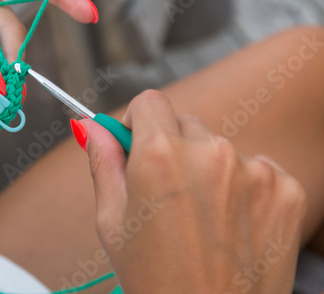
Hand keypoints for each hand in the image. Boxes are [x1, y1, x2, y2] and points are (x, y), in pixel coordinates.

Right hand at [81, 90, 306, 293]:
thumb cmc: (153, 278)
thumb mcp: (112, 221)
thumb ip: (102, 162)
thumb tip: (90, 126)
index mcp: (160, 156)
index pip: (150, 101)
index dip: (139, 121)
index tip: (139, 143)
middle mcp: (210, 153)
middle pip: (187, 124)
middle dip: (174, 148)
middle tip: (169, 194)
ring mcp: (254, 170)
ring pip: (221, 147)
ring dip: (210, 169)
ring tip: (202, 216)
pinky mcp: (286, 189)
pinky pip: (258, 168)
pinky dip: (245, 187)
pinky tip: (233, 222)